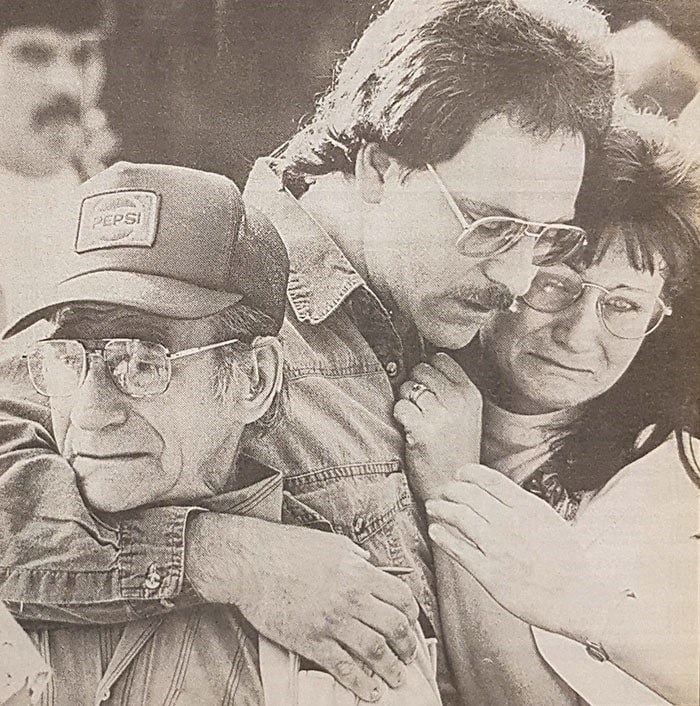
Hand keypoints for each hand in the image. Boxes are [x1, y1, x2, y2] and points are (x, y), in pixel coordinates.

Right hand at [186, 514, 419, 701]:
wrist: (253, 563)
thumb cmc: (289, 548)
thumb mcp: (331, 543)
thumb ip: (355, 555)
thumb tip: (368, 561)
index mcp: (359, 573)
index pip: (401, 598)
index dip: (412, 615)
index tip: (411, 624)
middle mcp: (351, 598)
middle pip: (394, 627)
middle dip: (407, 646)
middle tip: (408, 656)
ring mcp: (332, 622)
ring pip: (374, 652)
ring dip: (391, 669)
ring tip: (396, 678)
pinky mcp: (311, 641)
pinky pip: (342, 667)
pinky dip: (360, 683)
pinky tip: (370, 691)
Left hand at [393, 352, 481, 500]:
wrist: (451, 487)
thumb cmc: (453, 449)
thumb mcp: (465, 414)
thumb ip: (449, 387)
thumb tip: (421, 361)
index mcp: (471, 394)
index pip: (440, 359)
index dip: (427, 371)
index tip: (428, 391)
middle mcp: (459, 401)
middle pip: (421, 370)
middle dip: (414, 386)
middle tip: (420, 410)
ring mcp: (441, 416)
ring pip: (407, 387)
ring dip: (405, 402)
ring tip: (417, 422)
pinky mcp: (422, 431)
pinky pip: (399, 407)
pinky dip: (399, 417)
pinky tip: (410, 432)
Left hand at [425, 463, 610, 637]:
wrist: (577, 599)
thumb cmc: (567, 563)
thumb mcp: (550, 521)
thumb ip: (524, 507)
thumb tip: (499, 494)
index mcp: (528, 508)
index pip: (489, 479)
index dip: (468, 474)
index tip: (459, 475)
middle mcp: (510, 523)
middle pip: (468, 494)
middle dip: (450, 490)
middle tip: (443, 492)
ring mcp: (498, 547)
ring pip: (458, 517)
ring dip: (441, 508)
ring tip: (433, 507)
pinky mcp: (489, 573)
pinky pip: (457, 549)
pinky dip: (442, 536)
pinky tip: (435, 531)